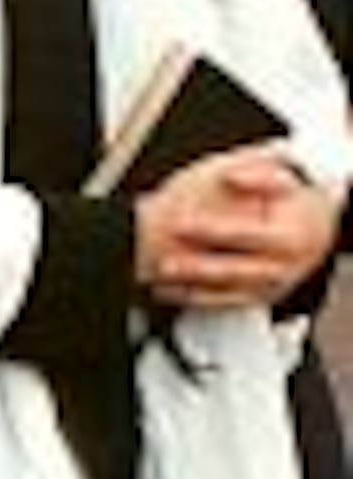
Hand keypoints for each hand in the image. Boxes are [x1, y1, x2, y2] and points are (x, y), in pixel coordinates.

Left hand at [137, 148, 340, 311]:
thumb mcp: (281, 178)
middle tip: (164, 264)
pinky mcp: (260, 296)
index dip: (211, 231)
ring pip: (229, 294)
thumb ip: (257, 175)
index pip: (245, 236)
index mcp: (287, 238)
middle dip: (199, 269)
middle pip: (236, 272)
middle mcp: (281, 267)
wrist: (318, 225)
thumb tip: (231, 177)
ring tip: (160, 279)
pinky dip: (197, 300)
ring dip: (193, 290)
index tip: (179, 226)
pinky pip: (226, 303)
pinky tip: (169, 290)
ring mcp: (272, 285)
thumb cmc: (291, 199)